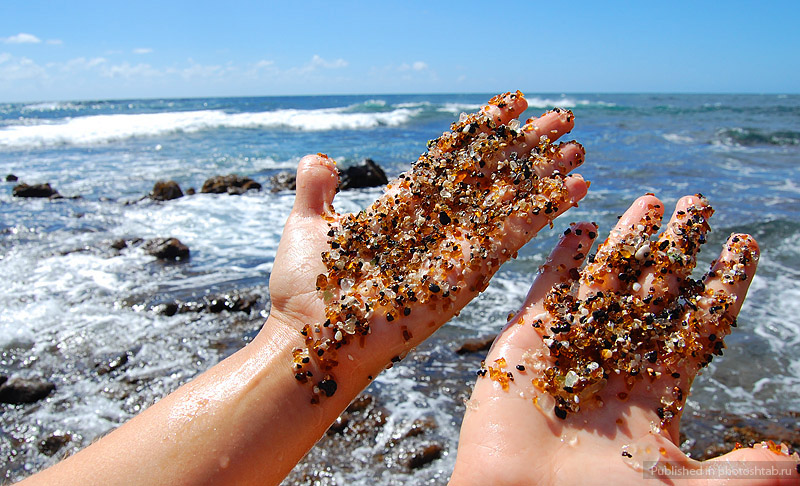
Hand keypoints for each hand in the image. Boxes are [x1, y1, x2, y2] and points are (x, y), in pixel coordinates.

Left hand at [265, 91, 588, 397]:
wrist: (309, 340)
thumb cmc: (303, 289)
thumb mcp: (308, 224)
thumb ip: (316, 189)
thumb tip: (319, 158)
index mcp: (405, 209)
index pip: (454, 158)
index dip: (486, 130)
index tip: (514, 103)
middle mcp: (437, 227)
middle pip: (492, 176)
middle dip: (527, 148)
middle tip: (563, 118)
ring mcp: (455, 251)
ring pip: (511, 202)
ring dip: (545, 175)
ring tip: (578, 146)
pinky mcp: (468, 275)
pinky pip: (513, 237)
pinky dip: (544, 210)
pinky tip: (574, 185)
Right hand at [451, 194, 799, 484]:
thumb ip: (740, 473)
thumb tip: (798, 459)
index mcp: (655, 393)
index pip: (698, 323)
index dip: (722, 284)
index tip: (744, 244)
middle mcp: (616, 362)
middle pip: (656, 291)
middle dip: (679, 248)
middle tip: (700, 204)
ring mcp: (569, 348)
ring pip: (607, 281)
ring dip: (628, 241)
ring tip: (652, 202)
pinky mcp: (526, 342)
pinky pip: (548, 290)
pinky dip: (565, 258)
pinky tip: (586, 227)